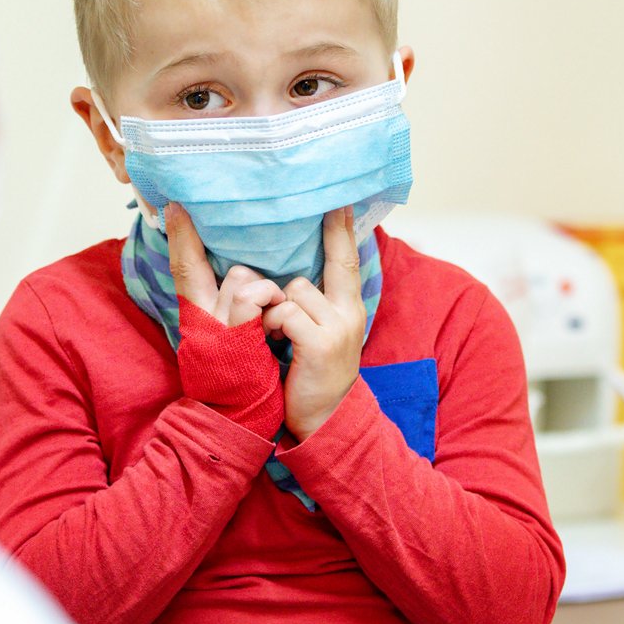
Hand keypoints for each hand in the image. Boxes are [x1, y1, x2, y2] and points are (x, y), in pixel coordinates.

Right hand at [166, 203, 285, 436]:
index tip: (176, 205)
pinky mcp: (236, 338)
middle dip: (242, 276)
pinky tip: (273, 324)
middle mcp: (202, 318)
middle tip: (253, 297)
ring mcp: (217, 327)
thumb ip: (226, 310)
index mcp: (198, 317)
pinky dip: (266, 303)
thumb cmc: (238, 381)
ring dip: (264, 293)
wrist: (235, 421)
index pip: (185, 267)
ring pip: (241, 278)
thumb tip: (241, 281)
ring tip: (273, 319)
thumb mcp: (226, 341)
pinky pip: (251, 299)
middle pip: (221, 269)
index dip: (181, 236)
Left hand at [262, 206, 365, 440]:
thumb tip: (290, 280)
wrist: (322, 423)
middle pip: (318, 271)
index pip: (346, 260)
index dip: (342, 230)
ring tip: (276, 338)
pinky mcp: (322, 342)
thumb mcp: (318, 336)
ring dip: (276, 311)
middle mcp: (349, 313)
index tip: (339, 200)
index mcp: (348, 309)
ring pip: (295, 290)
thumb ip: (311, 306)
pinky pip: (287, 312)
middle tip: (294, 284)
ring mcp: (339, 327)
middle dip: (296, 281)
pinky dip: (273, 326)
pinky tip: (276, 345)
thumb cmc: (310, 376)